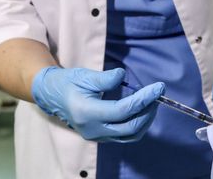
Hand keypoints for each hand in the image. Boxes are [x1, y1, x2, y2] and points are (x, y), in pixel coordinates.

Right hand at [31, 66, 163, 141]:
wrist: (53, 96)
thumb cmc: (68, 82)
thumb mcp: (85, 75)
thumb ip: (105, 78)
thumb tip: (123, 75)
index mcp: (86, 112)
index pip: (122, 110)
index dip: (143, 99)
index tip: (158, 87)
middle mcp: (92, 129)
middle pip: (129, 127)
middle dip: (148, 111)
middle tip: (157, 94)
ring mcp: (96, 136)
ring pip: (130, 135)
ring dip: (146, 119)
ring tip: (152, 101)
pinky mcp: (100, 137)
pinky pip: (125, 136)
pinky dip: (138, 124)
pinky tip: (143, 110)